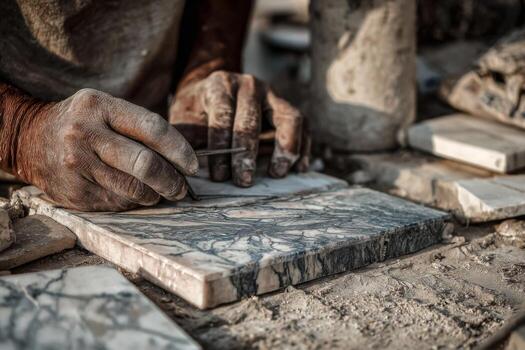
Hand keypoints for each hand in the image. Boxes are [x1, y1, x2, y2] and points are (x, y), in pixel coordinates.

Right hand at [15, 89, 197, 210]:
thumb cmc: (82, 123)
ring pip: (133, 189)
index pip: (153, 129)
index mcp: (101, 107)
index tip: (192, 166)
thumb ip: (140, 127)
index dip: (179, 150)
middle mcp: (86, 134)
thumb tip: (183, 158)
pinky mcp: (73, 192)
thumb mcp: (106, 108)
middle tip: (181, 188)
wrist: (29, 138)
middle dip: (172, 181)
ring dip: (155, 195)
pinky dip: (133, 203)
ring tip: (160, 192)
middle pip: (145, 164)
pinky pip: (116, 204)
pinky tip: (135, 196)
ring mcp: (76, 165)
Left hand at [169, 71, 308, 186]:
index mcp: (220, 85)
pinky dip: (302, 147)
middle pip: (252, 120)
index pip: (223, 115)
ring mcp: (273, 94)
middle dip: (247, 154)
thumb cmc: (197, 110)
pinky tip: (297, 168)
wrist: (214, 92)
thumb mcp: (183, 118)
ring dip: (284, 148)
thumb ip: (184, 138)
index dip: (220, 147)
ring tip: (276, 173)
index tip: (219, 175)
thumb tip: (182, 167)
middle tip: (243, 180)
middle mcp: (249, 85)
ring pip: (289, 118)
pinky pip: (302, 126)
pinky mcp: (287, 107)